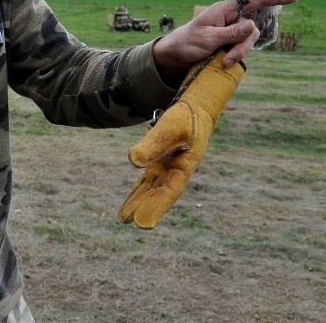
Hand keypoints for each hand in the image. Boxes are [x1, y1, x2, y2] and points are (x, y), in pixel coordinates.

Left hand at [118, 50, 243, 228]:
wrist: (200, 100)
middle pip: (158, 191)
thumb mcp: (172, 125)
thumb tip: (132, 160)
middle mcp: (178, 167)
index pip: (168, 190)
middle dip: (144, 206)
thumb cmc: (190, 112)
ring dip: (140, 198)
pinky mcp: (164, 155)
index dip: (155, 207)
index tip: (141, 225)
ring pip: (152, 185)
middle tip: (126, 222)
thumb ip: (153, 142)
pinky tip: (135, 195)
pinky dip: (142, 185)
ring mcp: (170, 162)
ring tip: (124, 216)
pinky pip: (150, 175)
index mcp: (186, 164)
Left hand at [153, 0, 297, 75]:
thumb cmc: (187, 42)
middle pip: (252, 29)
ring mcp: (231, 32)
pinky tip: (222, 62)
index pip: (253, 0)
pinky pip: (241, 50)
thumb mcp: (208, 38)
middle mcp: (231, 18)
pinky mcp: (230, 44)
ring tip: (222, 62)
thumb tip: (252, 25)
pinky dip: (234, 57)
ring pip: (248, 42)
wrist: (175, 56)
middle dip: (243, 46)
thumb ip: (231, 33)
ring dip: (238, 54)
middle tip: (228, 59)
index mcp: (225, 9)